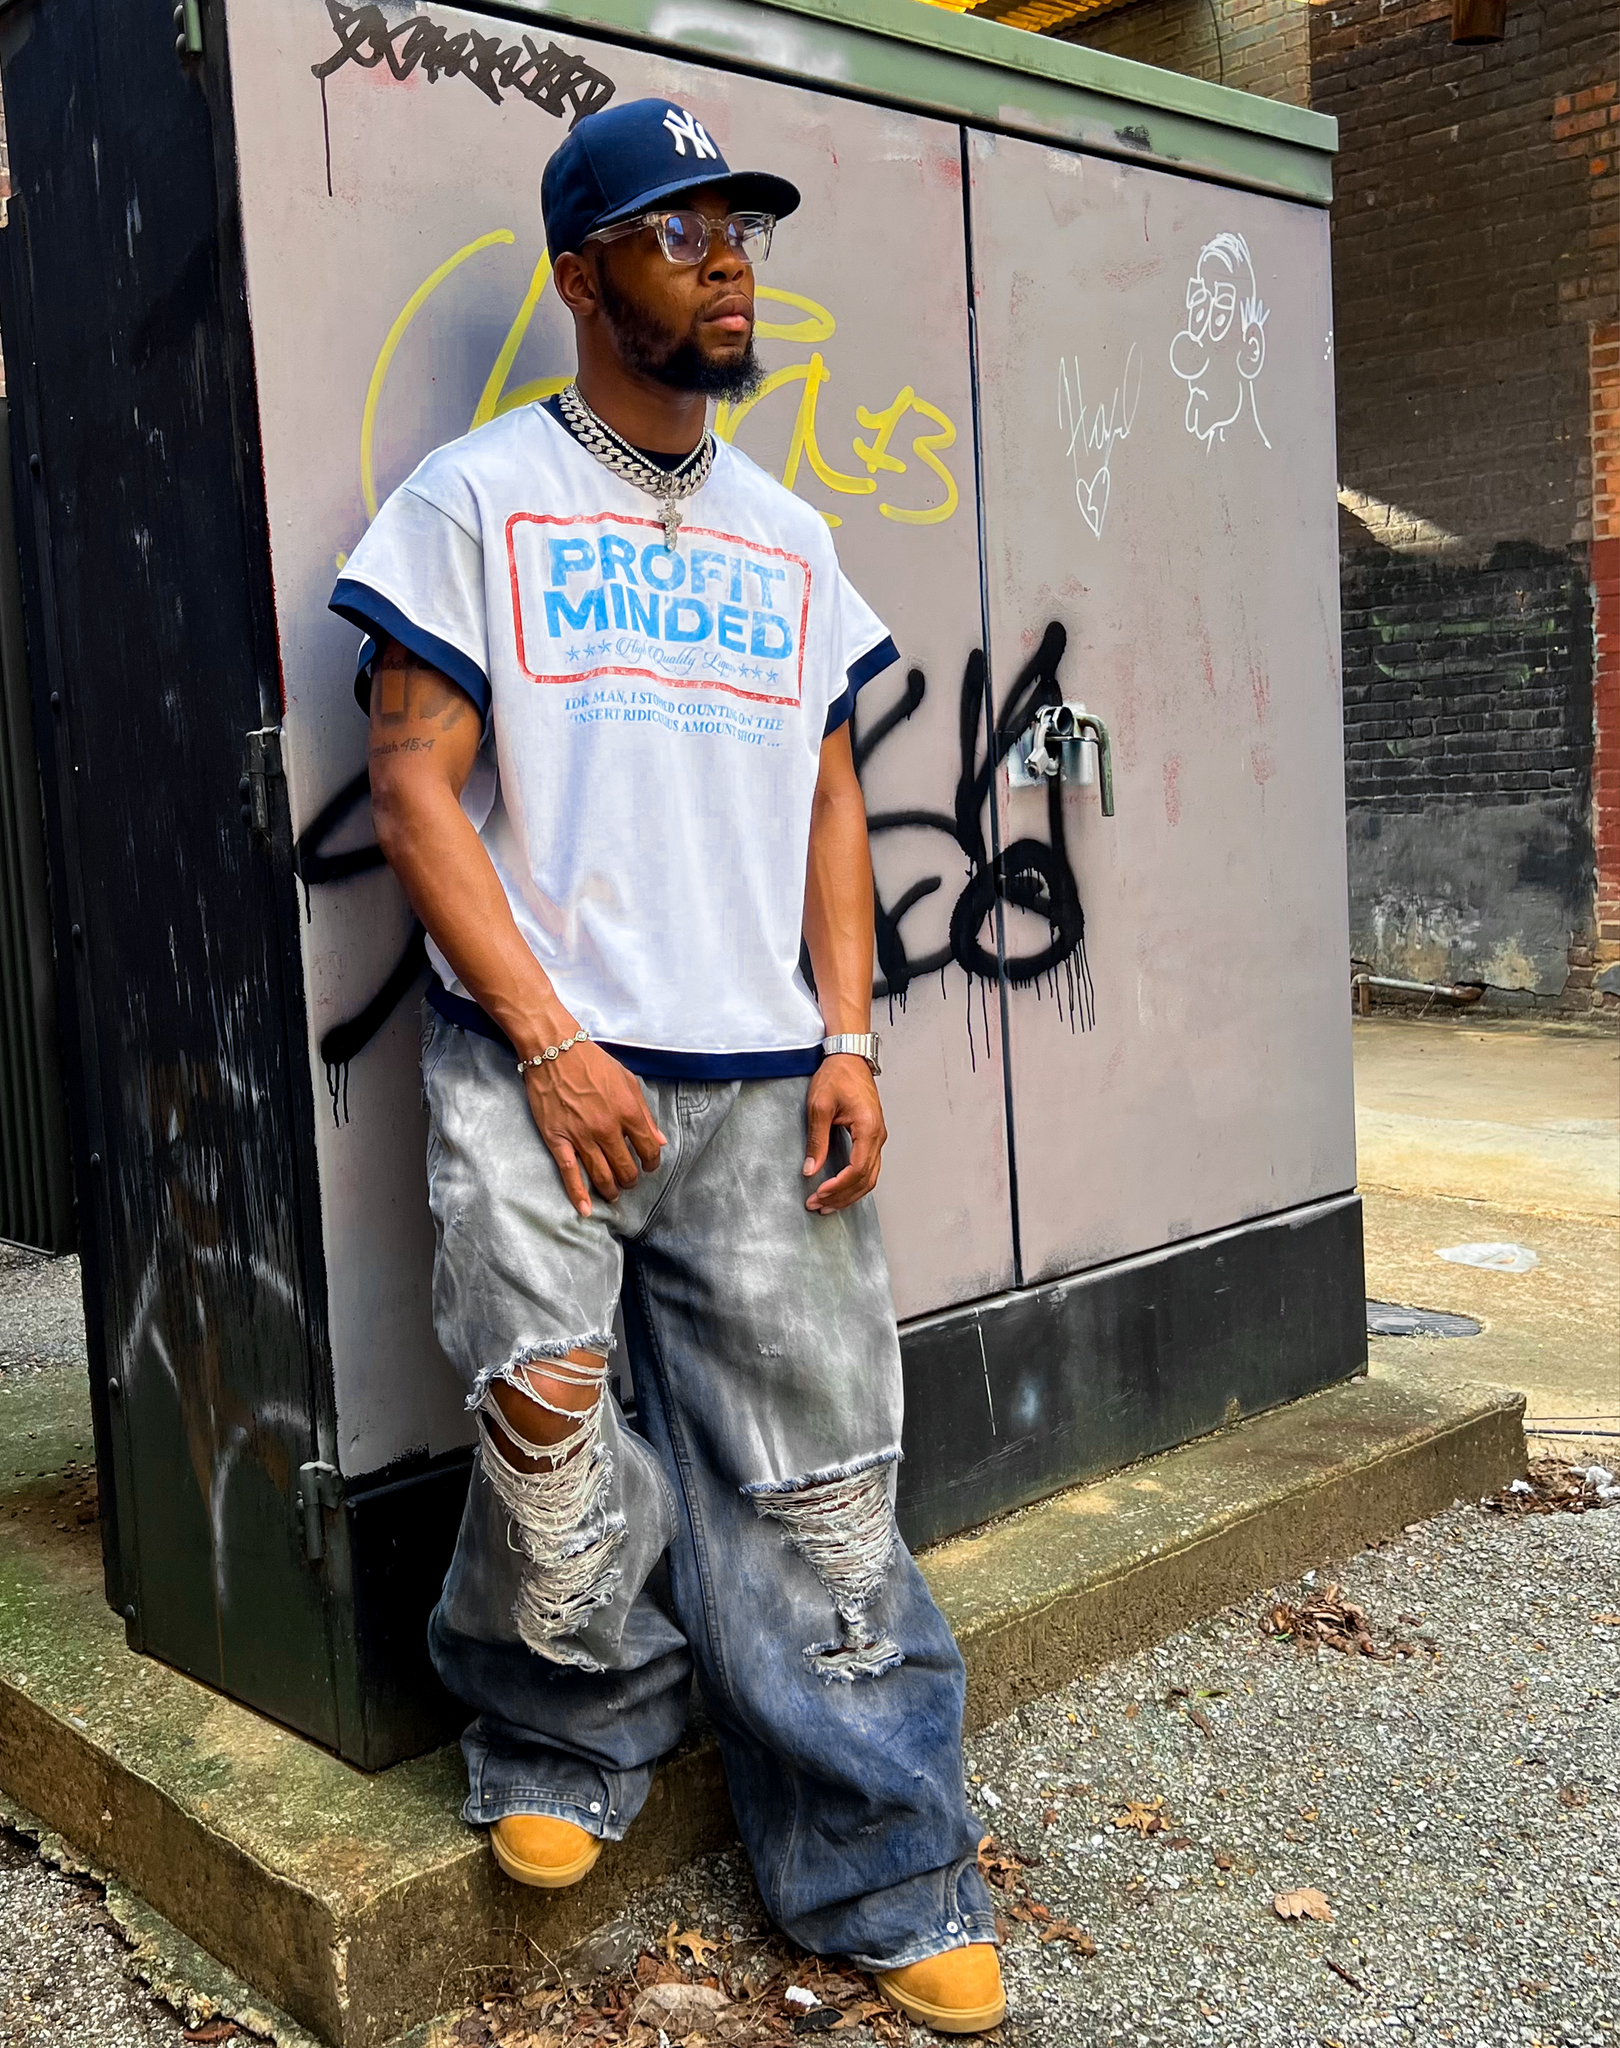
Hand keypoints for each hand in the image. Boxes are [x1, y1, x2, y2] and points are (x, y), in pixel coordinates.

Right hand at [522, 1040, 666, 1217]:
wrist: (553, 1050)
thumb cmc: (592, 1062)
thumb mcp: (627, 1081)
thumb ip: (645, 1113)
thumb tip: (660, 1141)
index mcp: (627, 1112)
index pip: (648, 1150)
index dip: (652, 1162)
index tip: (649, 1165)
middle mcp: (607, 1128)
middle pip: (625, 1168)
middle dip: (630, 1179)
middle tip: (629, 1181)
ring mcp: (581, 1136)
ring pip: (601, 1175)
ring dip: (610, 1190)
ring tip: (613, 1194)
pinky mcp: (558, 1140)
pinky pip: (570, 1173)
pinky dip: (578, 1195)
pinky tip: (585, 1210)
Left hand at [802, 1055, 885, 1213]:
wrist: (849, 1057)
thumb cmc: (837, 1076)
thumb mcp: (819, 1106)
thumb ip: (816, 1140)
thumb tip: (811, 1169)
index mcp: (868, 1128)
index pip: (857, 1169)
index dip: (838, 1186)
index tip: (818, 1193)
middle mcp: (878, 1136)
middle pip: (866, 1179)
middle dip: (842, 1197)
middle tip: (818, 1205)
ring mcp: (877, 1137)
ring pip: (870, 1177)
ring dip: (850, 1194)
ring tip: (827, 1204)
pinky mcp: (872, 1136)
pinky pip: (869, 1167)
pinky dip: (855, 1183)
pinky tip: (840, 1190)